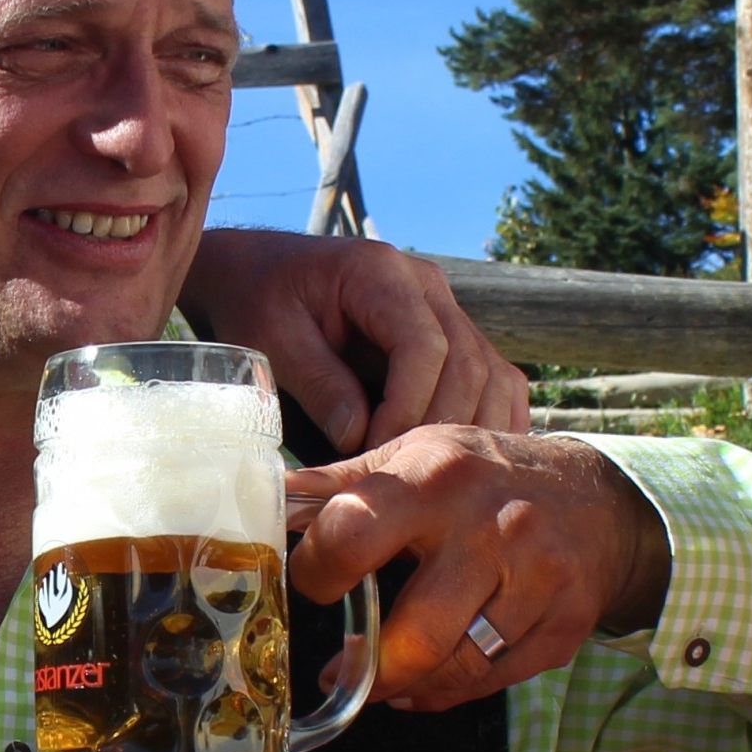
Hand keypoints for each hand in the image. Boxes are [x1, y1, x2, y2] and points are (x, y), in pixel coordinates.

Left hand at [178, 228, 527, 450]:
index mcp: (382, 274)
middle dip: (439, 427)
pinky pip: (493, 382)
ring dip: (472, 432)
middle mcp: (428, 288)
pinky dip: (489, 423)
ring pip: (492, 376)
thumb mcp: (272, 339)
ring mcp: (446, 311)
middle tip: (401, 477)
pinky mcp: (453, 340)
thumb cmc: (258, 302)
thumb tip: (358, 439)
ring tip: (431, 477)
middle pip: (468, 364)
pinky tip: (466, 465)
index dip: (408, 406)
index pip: (425, 345)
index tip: (373, 451)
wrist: (257, 274)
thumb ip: (319, 383)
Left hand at [285, 431, 671, 710]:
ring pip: (455, 669)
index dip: (319, 572)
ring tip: (377, 679)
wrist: (600, 501)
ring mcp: (537, 583)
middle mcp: (493, 530)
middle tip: (338, 667)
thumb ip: (344, 483)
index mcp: (437, 479)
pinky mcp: (564, 628)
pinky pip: (489, 683)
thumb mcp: (418, 454)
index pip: (354, 534)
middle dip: (368, 665)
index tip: (315, 585)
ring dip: (403, 685)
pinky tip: (425, 679)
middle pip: (416, 634)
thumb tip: (267, 497)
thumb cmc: (486, 475)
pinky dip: (445, 692)